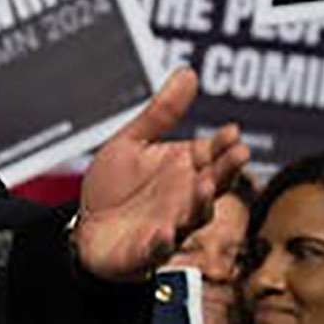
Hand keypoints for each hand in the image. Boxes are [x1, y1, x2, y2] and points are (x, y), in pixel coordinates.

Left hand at [75, 67, 249, 281]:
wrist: (84, 229)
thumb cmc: (114, 187)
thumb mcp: (133, 142)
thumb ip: (162, 113)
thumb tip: (189, 72)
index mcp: (183, 170)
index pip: (211, 155)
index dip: (223, 145)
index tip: (232, 132)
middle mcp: (183, 199)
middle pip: (213, 184)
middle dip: (227, 171)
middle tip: (238, 155)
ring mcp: (168, 226)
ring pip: (193, 217)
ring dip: (201, 204)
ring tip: (205, 186)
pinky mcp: (145, 252)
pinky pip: (157, 250)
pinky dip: (162, 243)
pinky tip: (164, 231)